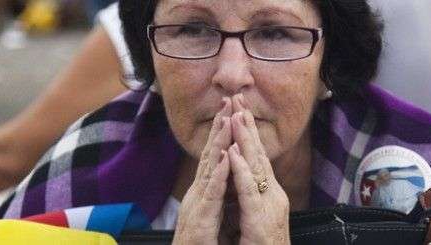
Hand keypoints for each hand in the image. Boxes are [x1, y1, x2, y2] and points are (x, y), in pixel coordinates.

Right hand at [173, 98, 232, 243]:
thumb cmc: (200, 242)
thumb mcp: (212, 215)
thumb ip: (217, 195)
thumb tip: (225, 180)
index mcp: (204, 190)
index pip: (214, 157)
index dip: (222, 134)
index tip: (231, 111)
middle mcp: (199, 192)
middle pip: (210, 154)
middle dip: (220, 127)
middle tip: (228, 101)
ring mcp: (199, 203)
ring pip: (210, 168)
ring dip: (217, 142)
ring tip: (226, 119)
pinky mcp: (202, 217)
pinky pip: (212, 192)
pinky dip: (219, 173)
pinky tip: (225, 156)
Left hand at [227, 94, 289, 244]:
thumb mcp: (255, 219)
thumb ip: (251, 199)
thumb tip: (242, 182)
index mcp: (268, 193)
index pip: (257, 158)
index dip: (247, 134)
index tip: (238, 110)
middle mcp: (272, 194)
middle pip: (258, 154)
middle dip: (246, 126)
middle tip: (237, 98)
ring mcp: (268, 205)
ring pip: (255, 166)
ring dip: (244, 139)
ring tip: (234, 115)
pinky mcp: (260, 218)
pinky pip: (248, 190)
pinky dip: (241, 169)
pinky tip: (233, 152)